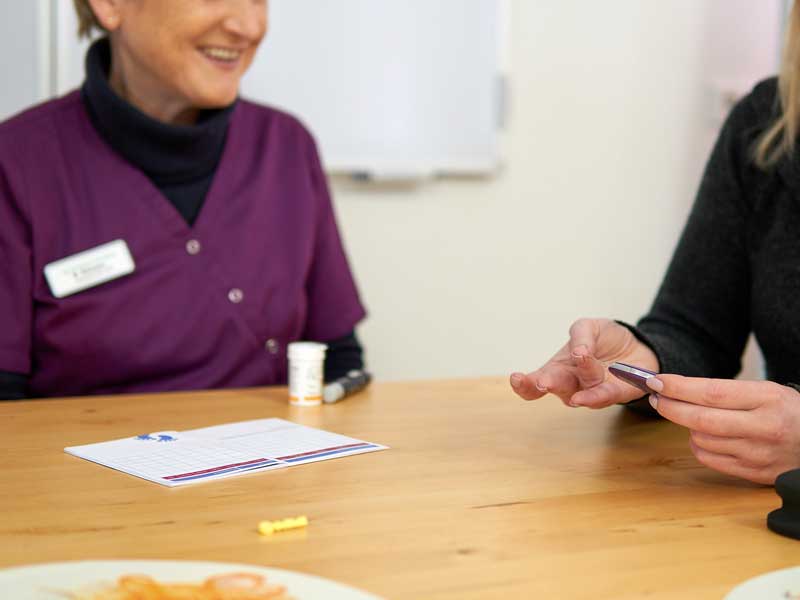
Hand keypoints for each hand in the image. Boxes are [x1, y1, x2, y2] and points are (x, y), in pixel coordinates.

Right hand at [510, 318, 658, 407]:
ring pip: (580, 393)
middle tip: (543, 381)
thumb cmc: (604, 339)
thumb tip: (577, 351)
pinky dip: (596, 396)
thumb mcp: (589, 327)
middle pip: (554, 388)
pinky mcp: (613, 395)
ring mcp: (590, 392)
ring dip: (579, 380)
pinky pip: (604, 398)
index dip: (523, 384)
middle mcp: (570, 384)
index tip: (516, 378)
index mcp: (557, 368)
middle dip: (548, 384)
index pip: (534, 382)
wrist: (636, 345)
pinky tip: (588, 395)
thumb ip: (581, 336)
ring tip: (582, 362)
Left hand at [647, 375, 799, 484]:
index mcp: (768, 399)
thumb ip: (727, 392)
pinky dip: (698, 445)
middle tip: (656, 398)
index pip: (712, 393)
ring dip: (687, 426)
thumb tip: (678, 389)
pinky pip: (710, 459)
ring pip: (702, 439)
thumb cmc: (790, 412)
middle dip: (671, 407)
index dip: (679, 388)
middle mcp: (764, 427)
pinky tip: (703, 436)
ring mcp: (759, 454)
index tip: (657, 382)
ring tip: (690, 415)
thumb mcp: (767, 391)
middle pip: (701, 419)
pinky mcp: (754, 473)